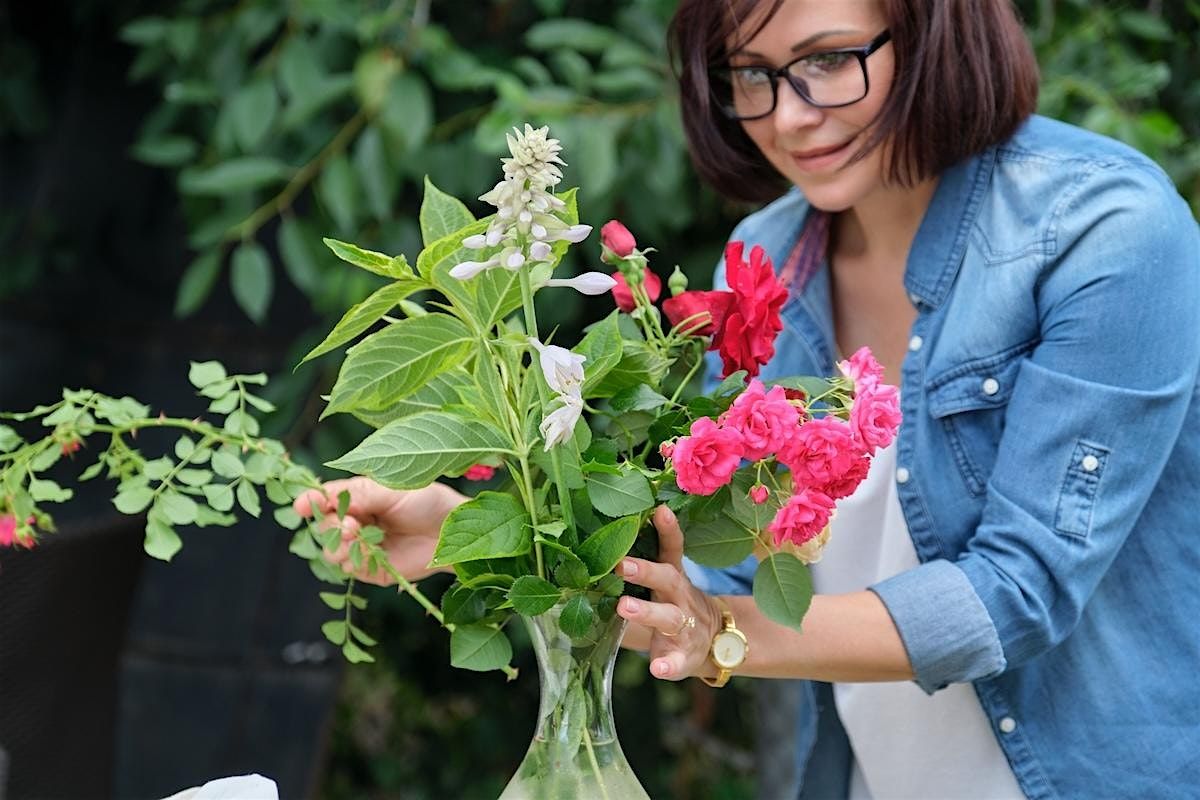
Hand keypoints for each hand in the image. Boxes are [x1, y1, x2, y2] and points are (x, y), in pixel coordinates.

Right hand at [293, 477, 464, 585]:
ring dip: (337, 546)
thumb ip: (358, 494)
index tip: (302, 506)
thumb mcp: (392, 489)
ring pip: (331, 550)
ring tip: (356, 539)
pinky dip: (353, 561)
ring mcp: (364, 546)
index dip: (311, 502)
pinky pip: (350, 568)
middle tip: (350, 526)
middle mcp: (358, 521)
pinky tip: (369, 554)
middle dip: (330, 527)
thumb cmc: (427, 500)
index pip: (326, 499)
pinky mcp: (373, 568)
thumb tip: (323, 495)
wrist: (454, 531)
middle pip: (324, 526)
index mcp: (360, 497)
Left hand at [616, 505, 721, 680]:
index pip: (672, 548)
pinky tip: (657, 669)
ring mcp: (685, 627)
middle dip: (646, 570)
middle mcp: (680, 597)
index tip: (659, 510)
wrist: (717, 640)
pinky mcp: (685, 655)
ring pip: (669, 617)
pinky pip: (678, 661)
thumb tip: (586, 547)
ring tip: (625, 607)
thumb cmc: (674, 604)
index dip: (667, 529)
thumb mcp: (664, 582)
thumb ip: (637, 566)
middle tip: (621, 565)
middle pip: (667, 579)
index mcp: (672, 577)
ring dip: (648, 612)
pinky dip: (668, 665)